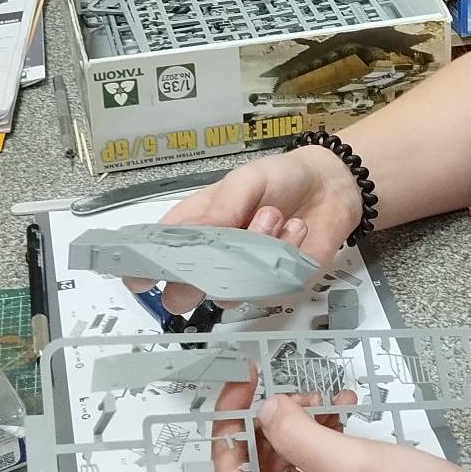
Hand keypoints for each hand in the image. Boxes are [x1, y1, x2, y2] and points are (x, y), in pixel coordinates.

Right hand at [139, 147, 364, 313]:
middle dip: (198, 278)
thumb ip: (220, 210)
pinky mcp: (277, 286)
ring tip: (273, 216)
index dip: (143, 271)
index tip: (142, 278)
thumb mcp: (244, 181)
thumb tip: (194, 236)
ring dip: (254, 251)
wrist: (329, 186)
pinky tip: (295, 229)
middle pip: (186, 291)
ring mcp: (243, 276)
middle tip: (222, 251)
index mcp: (194, 227)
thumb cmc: (278, 179)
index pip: (157, 257)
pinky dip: (286, 254)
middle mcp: (213, 259)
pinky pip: (272, 289)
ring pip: (232, 292)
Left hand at [210, 390, 470, 471]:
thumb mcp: (348, 464)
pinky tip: (348, 411)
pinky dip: (329, 439)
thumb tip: (264, 411)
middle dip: (271, 423)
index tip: (245, 382)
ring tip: (329, 394)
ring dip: (303, 426)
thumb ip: (296, 434)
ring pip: (292, 467)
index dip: (229, 428)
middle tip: (294, 384)